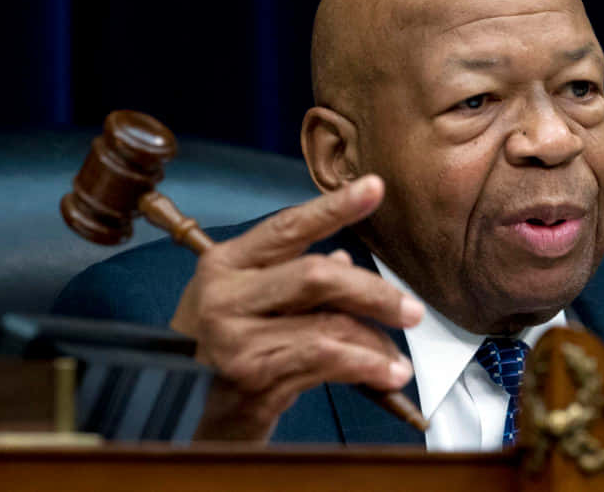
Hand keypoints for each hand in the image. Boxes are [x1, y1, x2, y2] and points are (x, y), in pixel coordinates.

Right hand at [170, 175, 424, 439]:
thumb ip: (294, 280)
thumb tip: (344, 261)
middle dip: (374, 293)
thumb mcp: (250, 304)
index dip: (334, 206)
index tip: (374, 187)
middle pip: (317, 275)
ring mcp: (234, 338)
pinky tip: (385, 376)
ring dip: (375, 342)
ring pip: (329, 325)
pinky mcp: (251, 377)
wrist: (190, 416)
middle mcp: (224, 295)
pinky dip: (365, 367)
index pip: (288, 226)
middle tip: (412, 311)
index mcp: (225, 263)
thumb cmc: (229, 349)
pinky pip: (325, 361)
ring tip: (399, 361)